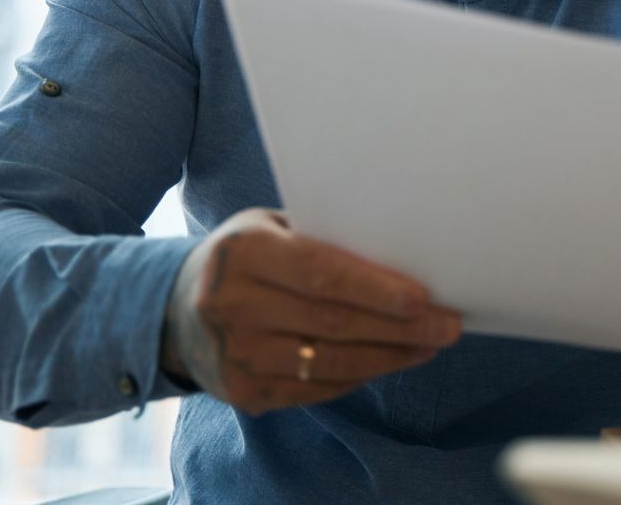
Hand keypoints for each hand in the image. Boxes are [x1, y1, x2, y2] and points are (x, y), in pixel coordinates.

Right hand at [160, 208, 461, 414]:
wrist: (174, 310)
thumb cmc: (246, 257)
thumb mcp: (270, 228)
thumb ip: (323, 235)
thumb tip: (403, 246)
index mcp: (244, 252)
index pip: (321, 273)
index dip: (376, 289)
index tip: (423, 298)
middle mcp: (231, 304)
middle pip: (333, 322)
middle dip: (400, 327)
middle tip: (446, 325)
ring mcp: (235, 354)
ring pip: (329, 363)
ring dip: (388, 356)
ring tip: (428, 344)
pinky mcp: (242, 393)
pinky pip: (315, 390)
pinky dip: (358, 377)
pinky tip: (388, 361)